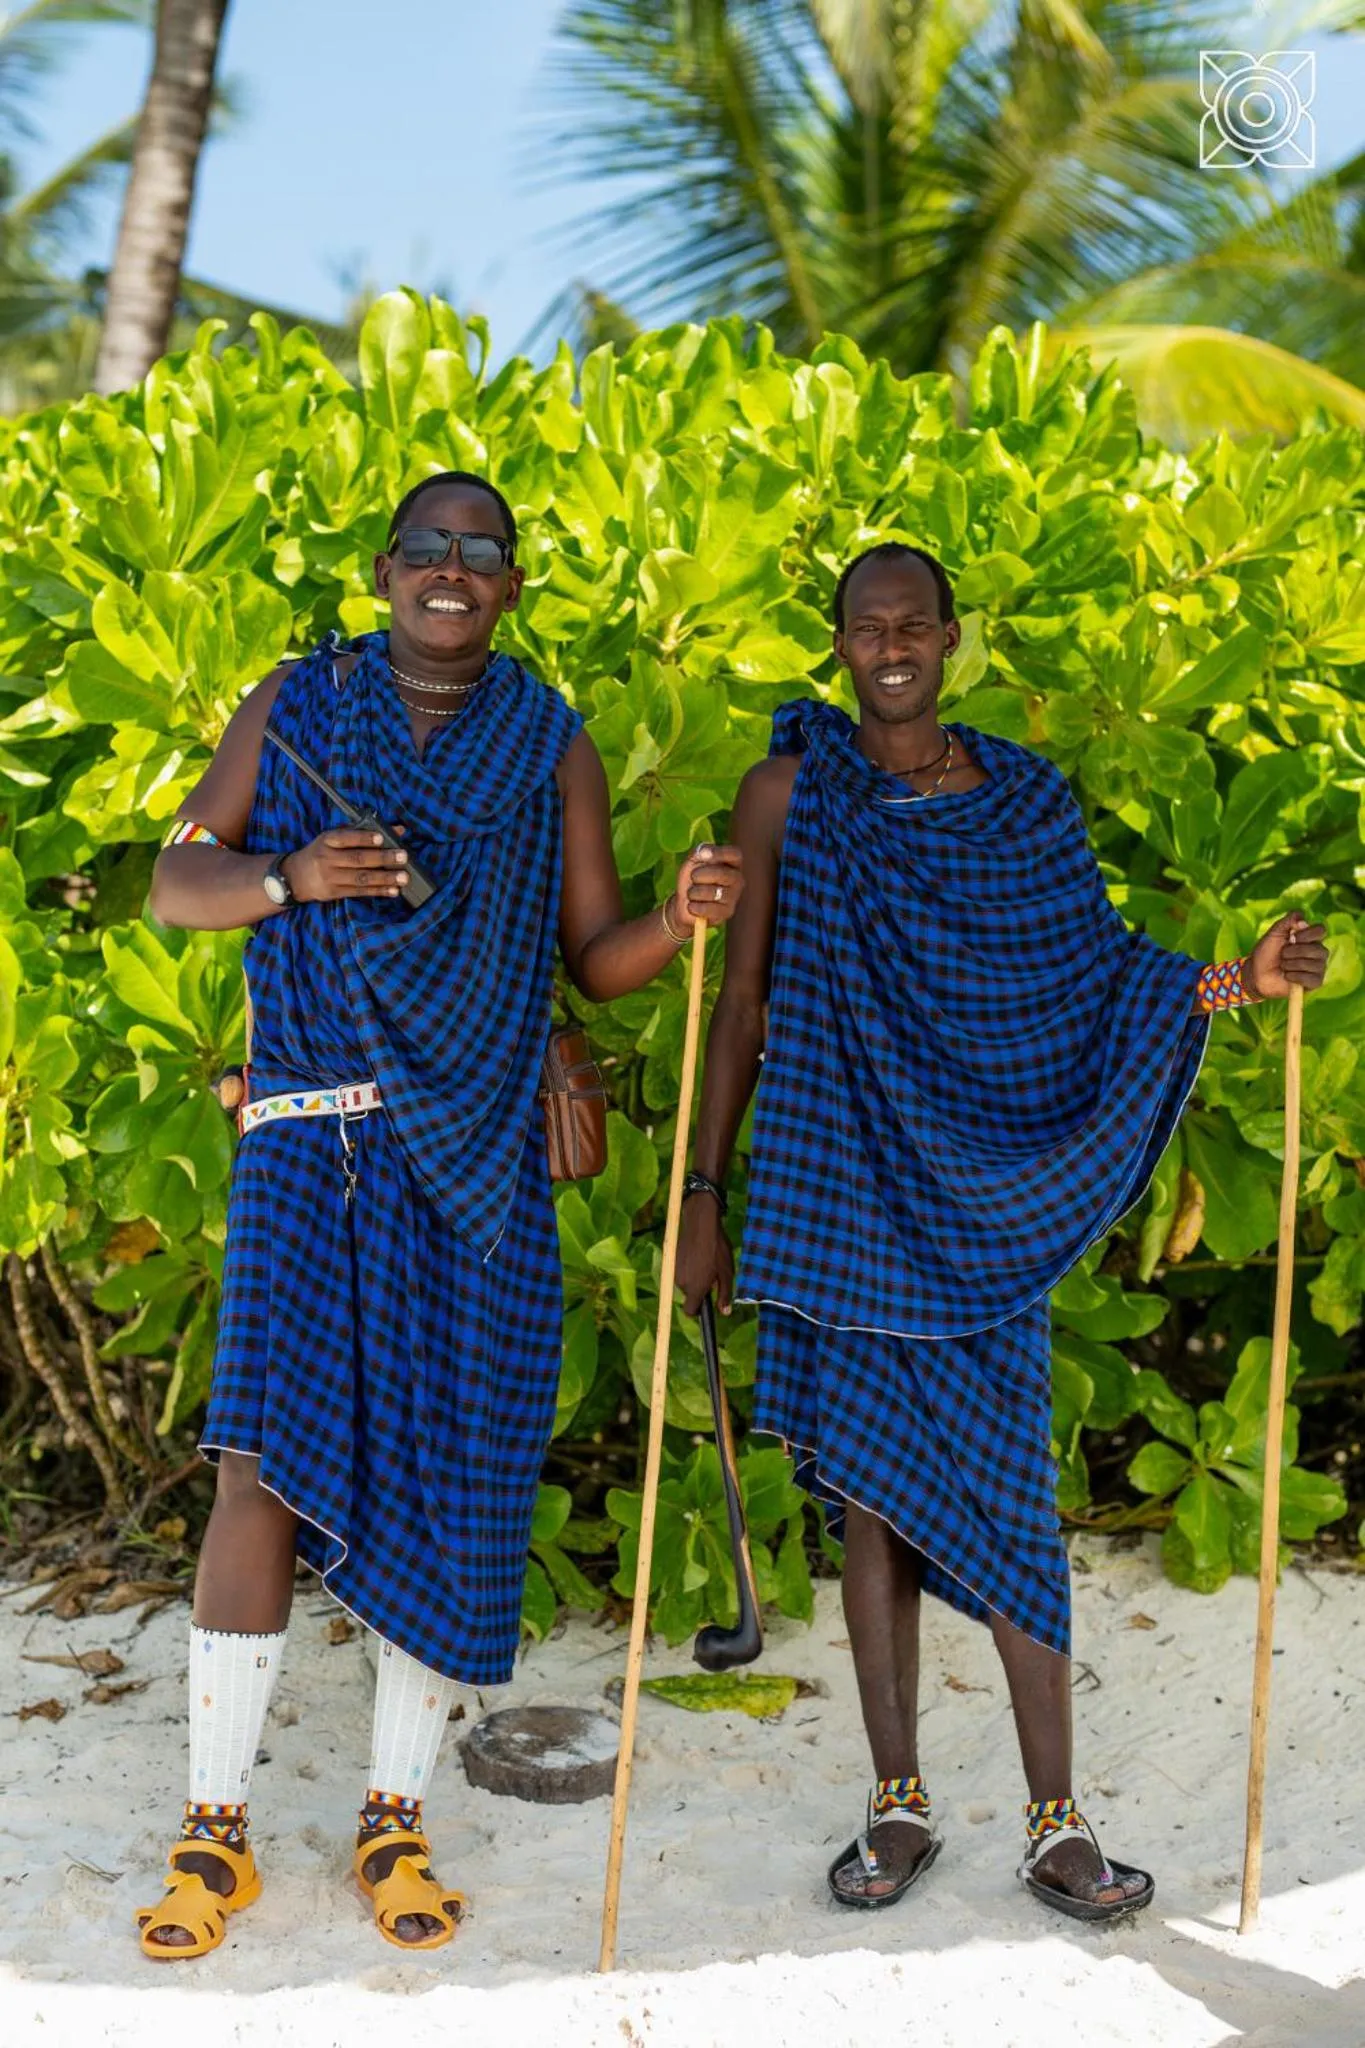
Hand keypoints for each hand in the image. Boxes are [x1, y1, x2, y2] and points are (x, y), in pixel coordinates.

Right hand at [282, 829, 408, 903]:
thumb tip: (397, 830)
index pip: (346, 837)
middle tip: (403, 857)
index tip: (382, 837)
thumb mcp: (333, 838)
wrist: (294, 877)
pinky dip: (378, 891)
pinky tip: (393, 890)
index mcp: (327, 840)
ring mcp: (330, 878)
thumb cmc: (321, 852)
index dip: (364, 838)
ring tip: (403, 877)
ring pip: (361, 878)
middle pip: (358, 859)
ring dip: (385, 878)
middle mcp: (327, 859)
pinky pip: (359, 892)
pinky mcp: (334, 893)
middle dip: (383, 858)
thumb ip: (362, 832)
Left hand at [667, 841, 743, 932]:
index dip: (720, 853)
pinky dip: (695, 907)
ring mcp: (734, 896)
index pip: (734, 854)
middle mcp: (737, 878)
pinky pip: (709, 909)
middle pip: (722, 874)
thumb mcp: (693, 861)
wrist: (683, 904)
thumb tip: (705, 852)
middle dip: (700, 875)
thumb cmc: (692, 879)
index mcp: (732, 863)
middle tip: (692, 878)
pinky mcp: (727, 912)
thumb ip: (700, 852)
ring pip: (714, 893)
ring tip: (691, 894)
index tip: (703, 855)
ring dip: (695, 892)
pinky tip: (692, 906)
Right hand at [677, 1192, 734, 1316]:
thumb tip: (725, 1313)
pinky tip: (699, 1255)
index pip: (690, 1311)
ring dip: (695, 1277)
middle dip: (700, 1289)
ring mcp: (675, 1271)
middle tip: (713, 1275)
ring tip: (707, 1262)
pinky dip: (689, 1268)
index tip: (707, 1302)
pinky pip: (682, 1271)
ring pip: (686, 1282)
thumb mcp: (727, 1273)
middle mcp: (681, 1283)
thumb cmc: (717, 1250)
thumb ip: (724, 1295)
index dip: (698, 1311)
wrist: (701, 1224)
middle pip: (689, 1295)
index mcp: (694, 1289)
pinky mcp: (672, 1260)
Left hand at [1246, 911, 1328, 999]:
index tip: (1292, 937)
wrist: (1256, 974)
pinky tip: (1287, 976)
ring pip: (1313, 964)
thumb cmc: (1266, 952)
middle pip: (1317, 949)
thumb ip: (1287, 921)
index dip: (1306, 934)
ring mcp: (1319, 967)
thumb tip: (1302, 918)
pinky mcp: (1315, 982)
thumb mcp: (1274, 933)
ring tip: (1283, 966)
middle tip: (1282, 955)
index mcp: (1311, 937)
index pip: (1321, 930)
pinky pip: (1311, 979)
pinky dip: (1294, 977)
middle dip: (1293, 952)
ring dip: (1291, 965)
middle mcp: (1318, 951)